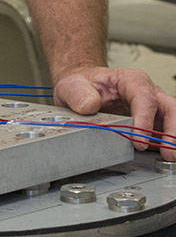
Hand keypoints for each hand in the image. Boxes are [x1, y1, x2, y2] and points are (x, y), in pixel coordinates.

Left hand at [53, 66, 175, 161]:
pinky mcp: (152, 123)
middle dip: (172, 130)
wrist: (83, 89)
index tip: (139, 140)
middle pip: (169, 108)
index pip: (144, 97)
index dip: (144, 119)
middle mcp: (147, 92)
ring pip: (172, 119)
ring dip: (173, 138)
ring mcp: (152, 109)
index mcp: (130, 80)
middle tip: (168, 152)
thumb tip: (90, 106)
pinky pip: (165, 132)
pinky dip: (166, 143)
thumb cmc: (82, 85)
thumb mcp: (72, 85)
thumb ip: (78, 94)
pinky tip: (163, 156)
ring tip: (169, 156)